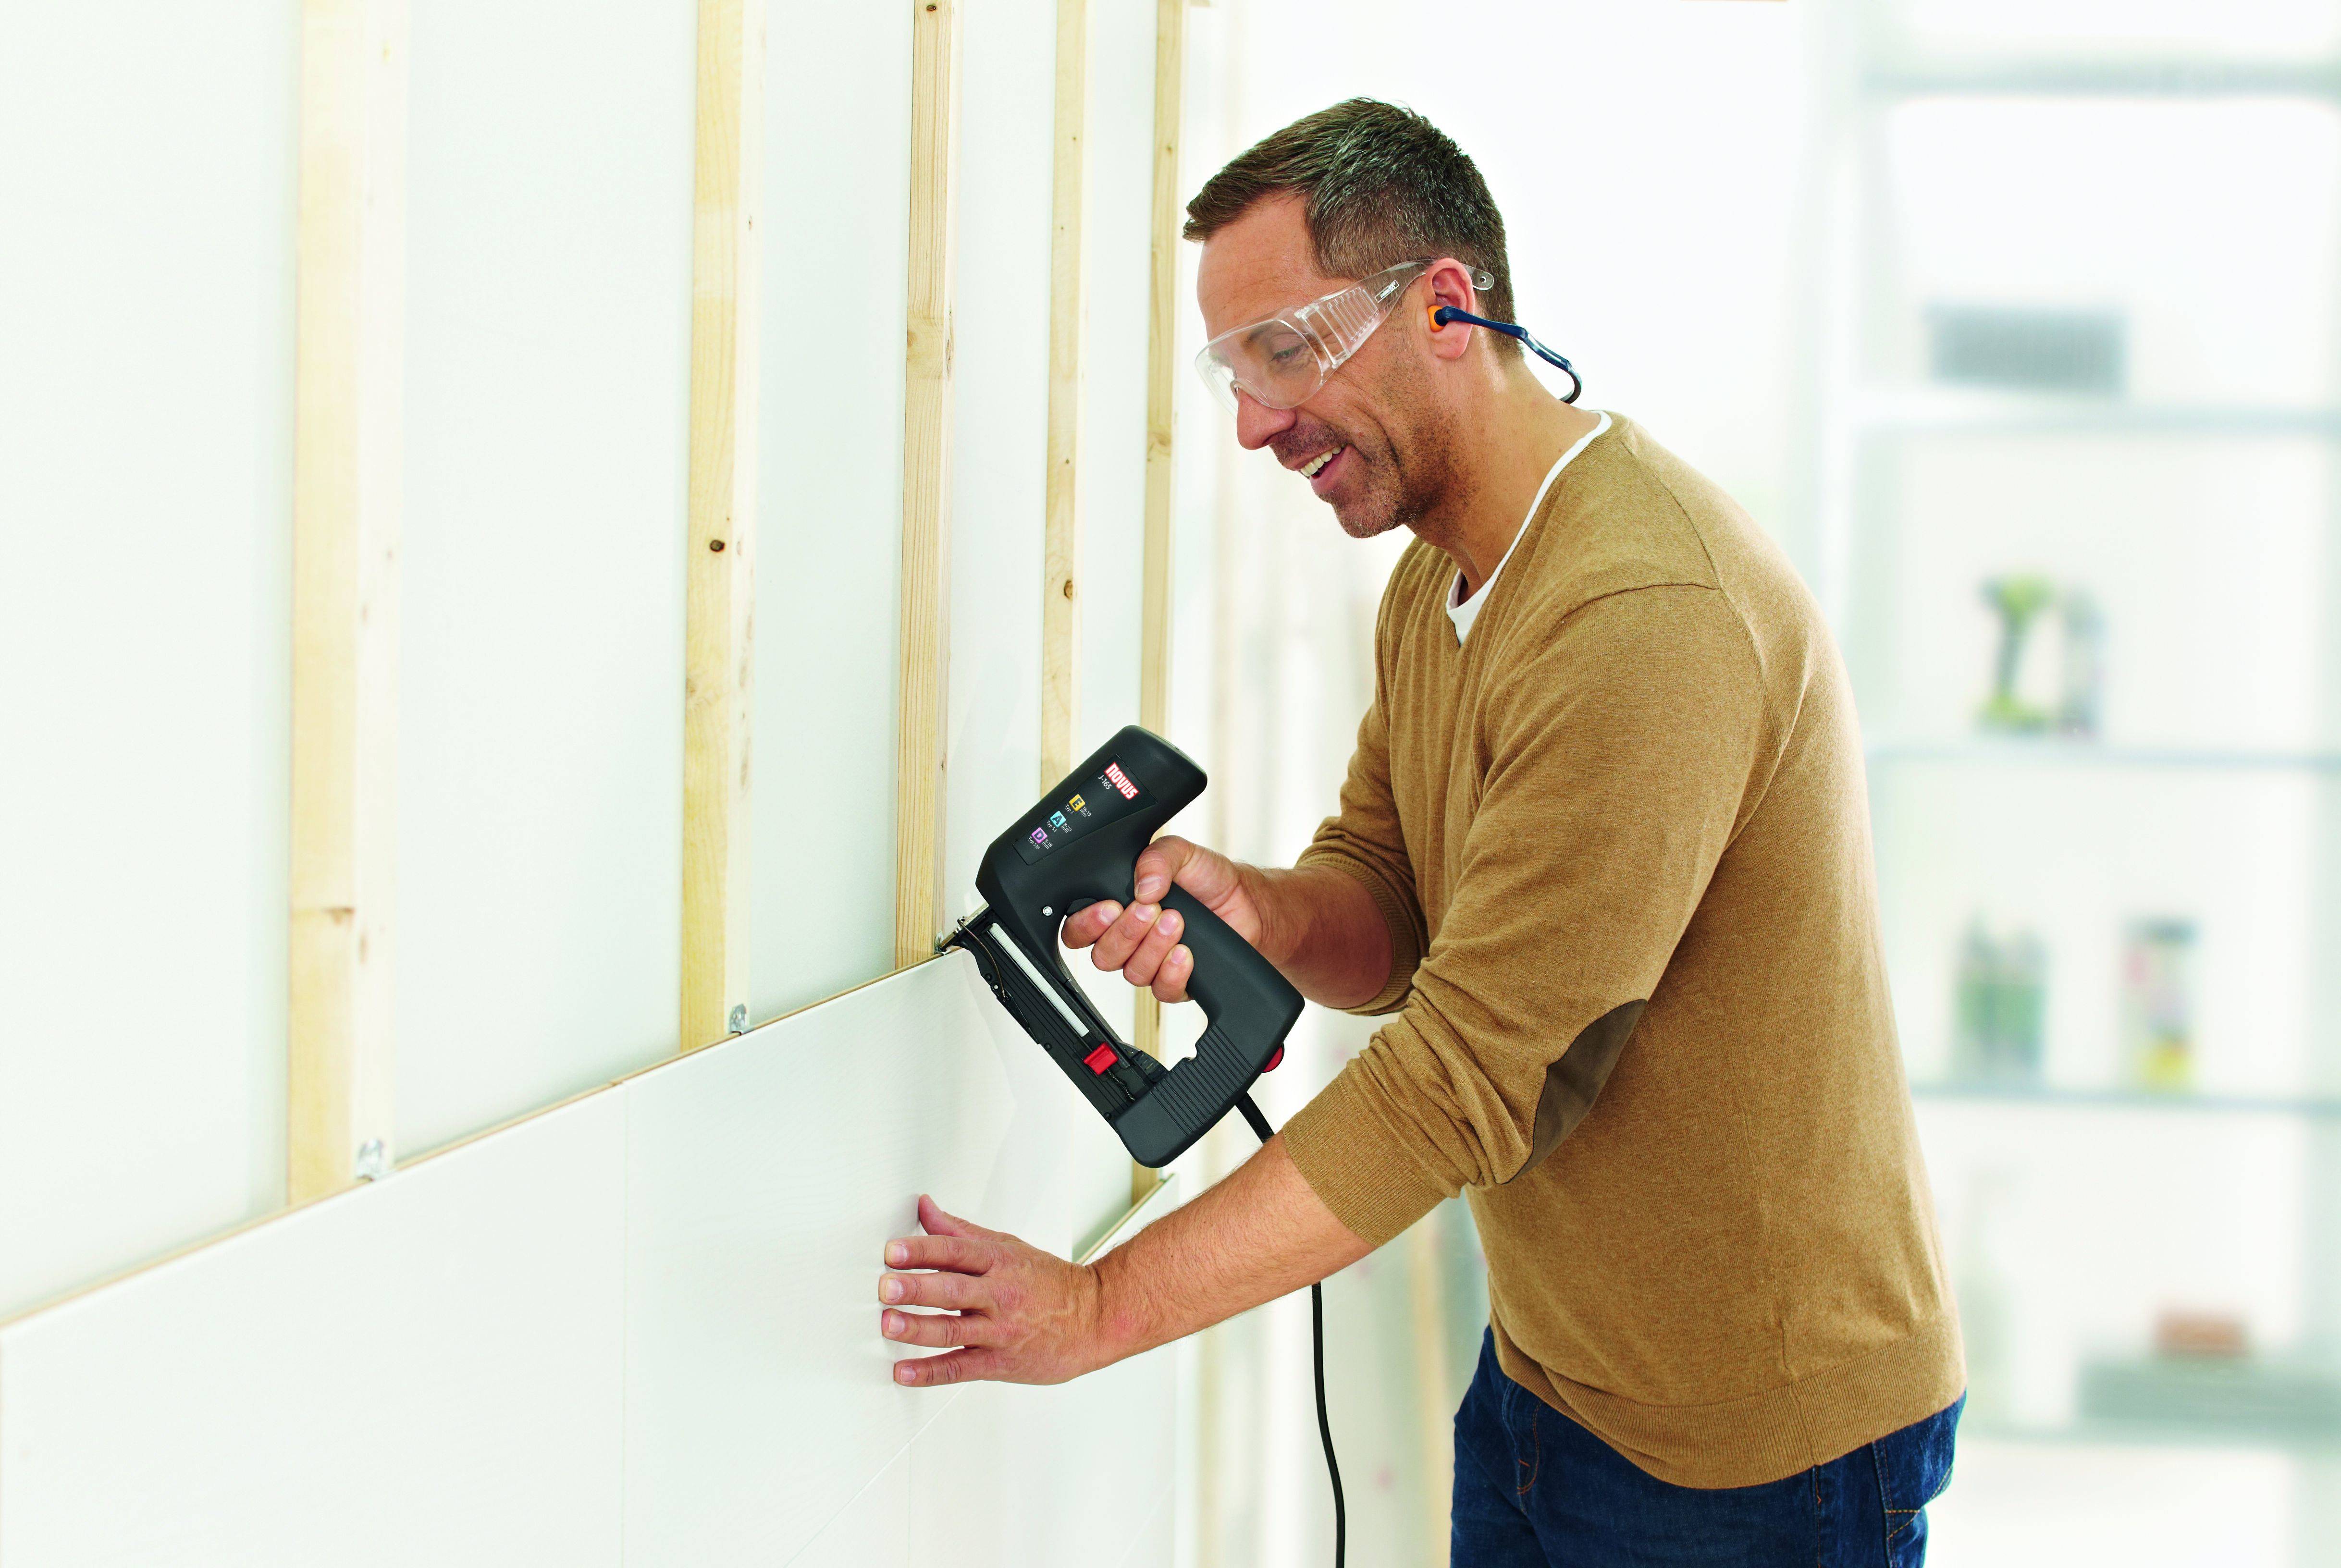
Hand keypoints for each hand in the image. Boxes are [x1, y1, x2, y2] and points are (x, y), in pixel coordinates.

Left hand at [878, 1195, 1113, 1387]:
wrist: (1094, 1319)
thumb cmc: (1049, 1283)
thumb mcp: (1008, 1247)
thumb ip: (960, 1232)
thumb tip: (925, 1209)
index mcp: (999, 1261)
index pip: (955, 1251)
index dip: (922, 1250)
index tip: (892, 1250)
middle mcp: (998, 1294)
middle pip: (953, 1289)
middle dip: (917, 1288)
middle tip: (886, 1286)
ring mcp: (999, 1330)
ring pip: (953, 1330)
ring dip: (917, 1329)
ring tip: (888, 1324)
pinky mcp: (1000, 1362)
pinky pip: (961, 1368)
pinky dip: (930, 1372)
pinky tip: (904, 1372)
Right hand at [1059, 835, 1259, 1003]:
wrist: (1249, 904)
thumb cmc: (1210, 879)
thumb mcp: (1181, 853)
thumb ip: (1156, 859)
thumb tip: (1142, 886)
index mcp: (1118, 908)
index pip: (1080, 929)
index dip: (1086, 924)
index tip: (1110, 907)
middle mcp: (1129, 940)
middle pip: (1102, 955)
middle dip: (1124, 932)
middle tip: (1150, 910)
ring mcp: (1151, 963)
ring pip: (1131, 972)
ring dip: (1152, 947)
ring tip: (1176, 921)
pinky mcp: (1175, 982)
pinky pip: (1161, 990)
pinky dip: (1172, 971)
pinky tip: (1185, 952)